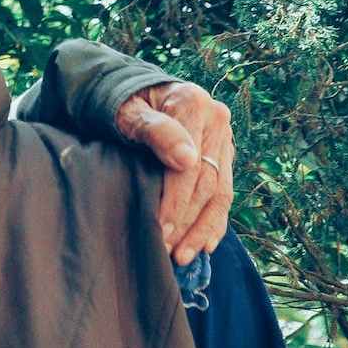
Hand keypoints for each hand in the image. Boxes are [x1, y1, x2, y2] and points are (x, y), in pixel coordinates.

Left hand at [116, 80, 233, 264]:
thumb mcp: (127, 110)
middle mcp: (216, 119)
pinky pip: (225, 192)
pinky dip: (215, 221)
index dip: (175, 202)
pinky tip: (205, 245)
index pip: (190, 165)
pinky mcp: (223, 154)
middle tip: (167, 251)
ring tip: (183, 256)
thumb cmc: (123, 103)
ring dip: (202, 229)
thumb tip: (186, 159)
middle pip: (206, 182)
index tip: (159, 230)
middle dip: (186, 222)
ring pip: (220, 192)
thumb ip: (154, 130)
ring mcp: (223, 138)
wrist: (135, 91)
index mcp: (193, 103)